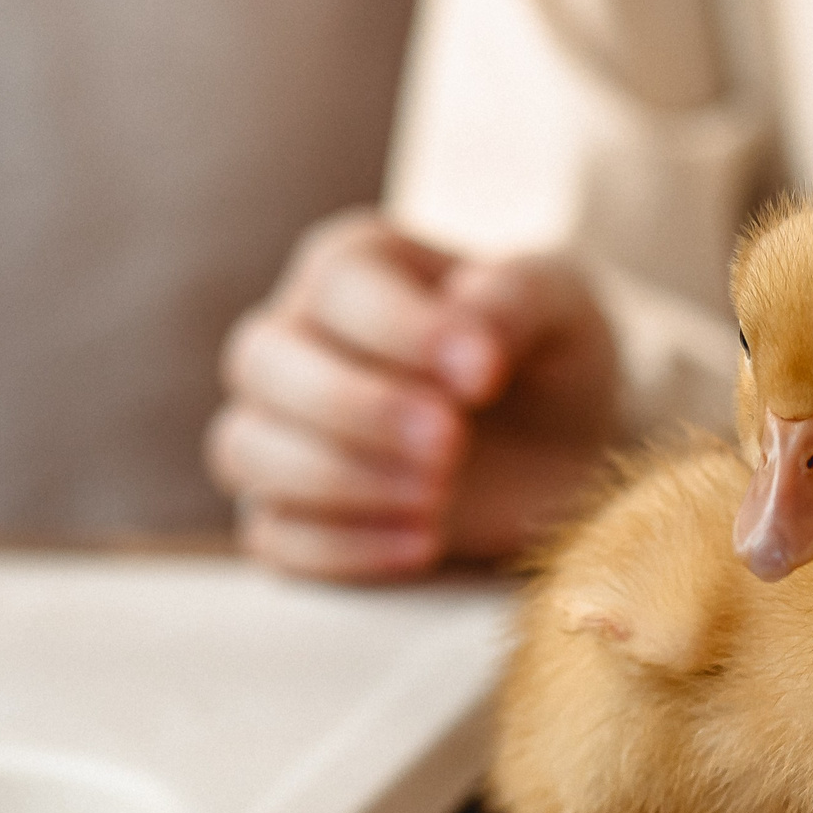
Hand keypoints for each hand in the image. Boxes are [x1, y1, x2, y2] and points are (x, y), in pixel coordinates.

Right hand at [207, 211, 622, 579]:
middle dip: (356, 407)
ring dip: (337, 478)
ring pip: (247, 447)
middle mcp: (297, 337)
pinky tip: (426, 543)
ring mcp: (279, 428)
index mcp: (355, 266)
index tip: (483, 375)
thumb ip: (518, 294)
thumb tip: (469, 325)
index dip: (403, 331)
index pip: (338, 282)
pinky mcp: (291, 512)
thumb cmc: (550, 360)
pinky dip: (340, 546)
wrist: (565, 452)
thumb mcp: (562, 310)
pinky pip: (271, 534)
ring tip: (438, 498)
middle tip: (451, 444)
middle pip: (264, 361)